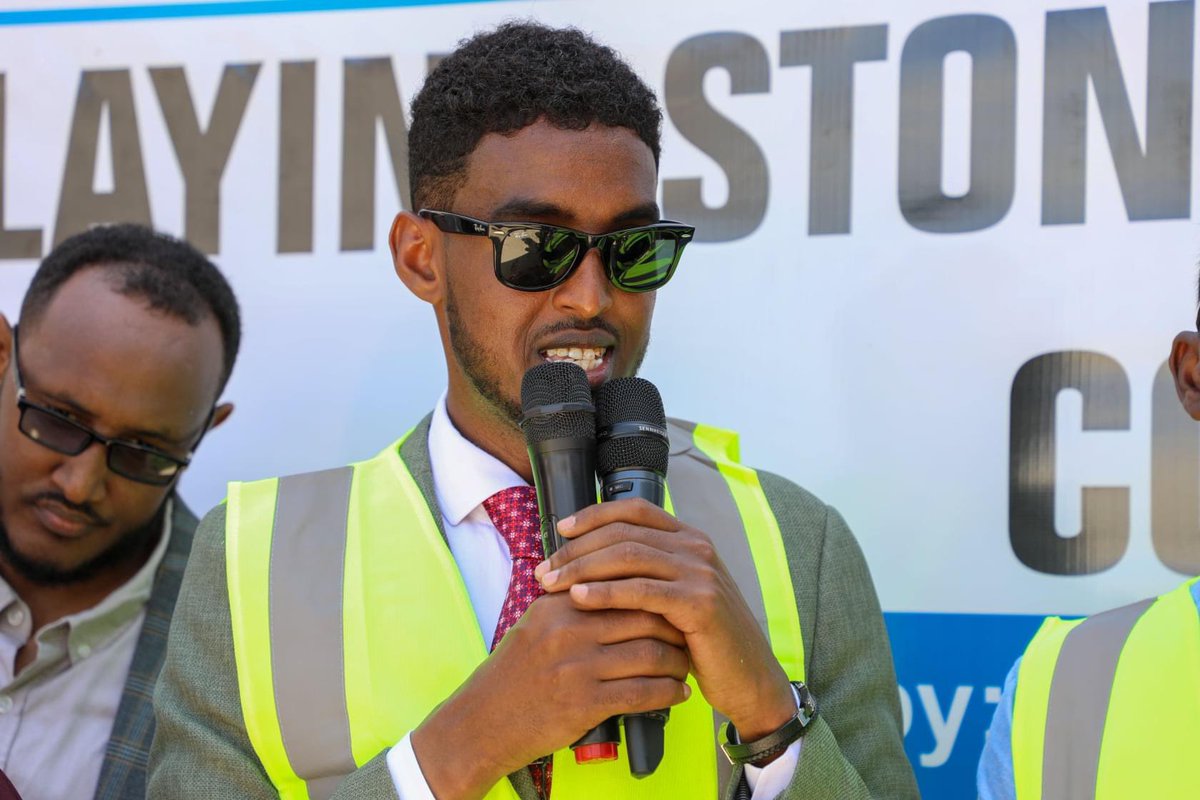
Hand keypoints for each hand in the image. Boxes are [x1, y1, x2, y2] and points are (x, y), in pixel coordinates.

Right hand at [411, 592, 690, 799]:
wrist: (482, 721)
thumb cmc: (514, 674)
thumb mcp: (536, 624)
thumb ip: (572, 602)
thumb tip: (616, 585)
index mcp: (558, 604)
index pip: (622, 586)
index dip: (655, 594)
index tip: (673, 603)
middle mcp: (569, 630)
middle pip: (644, 617)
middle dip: (676, 626)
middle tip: (691, 633)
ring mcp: (578, 667)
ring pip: (650, 655)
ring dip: (678, 662)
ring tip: (687, 665)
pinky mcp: (585, 703)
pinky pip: (642, 693)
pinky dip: (668, 693)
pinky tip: (678, 693)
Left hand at [535, 498, 796, 743]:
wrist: (747, 676)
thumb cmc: (703, 640)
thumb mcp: (675, 595)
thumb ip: (646, 573)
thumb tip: (589, 561)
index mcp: (689, 538)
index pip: (635, 510)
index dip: (594, 515)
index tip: (561, 530)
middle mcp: (696, 547)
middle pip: (624, 533)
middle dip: (577, 549)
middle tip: (544, 570)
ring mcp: (700, 572)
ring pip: (628, 557)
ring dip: (582, 568)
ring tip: (551, 584)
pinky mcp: (699, 602)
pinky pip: (641, 591)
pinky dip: (605, 592)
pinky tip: (579, 598)